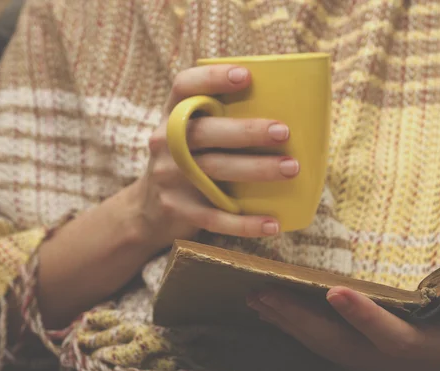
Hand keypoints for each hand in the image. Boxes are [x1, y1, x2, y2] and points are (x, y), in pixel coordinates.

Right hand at [128, 65, 298, 250]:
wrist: (148, 209)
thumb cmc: (188, 161)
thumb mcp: (191, 136)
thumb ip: (221, 121)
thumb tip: (289, 112)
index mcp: (172, 116)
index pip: (184, 87)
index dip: (212, 78)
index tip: (246, 76)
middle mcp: (165, 142)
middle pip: (205, 132)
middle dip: (246, 131)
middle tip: (283, 132)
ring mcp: (169, 177)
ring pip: (215, 171)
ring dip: (256, 169)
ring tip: (291, 168)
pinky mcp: (178, 210)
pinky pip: (215, 217)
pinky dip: (246, 222)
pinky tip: (273, 223)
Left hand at [247, 274, 439, 370]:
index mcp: (425, 352)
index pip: (392, 339)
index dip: (365, 319)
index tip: (334, 292)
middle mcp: (390, 365)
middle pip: (339, 346)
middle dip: (300, 321)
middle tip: (263, 294)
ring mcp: (370, 365)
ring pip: (322, 347)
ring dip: (287, 322)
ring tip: (255, 298)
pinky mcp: (358, 358)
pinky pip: (320, 344)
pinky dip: (293, 326)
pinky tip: (270, 308)